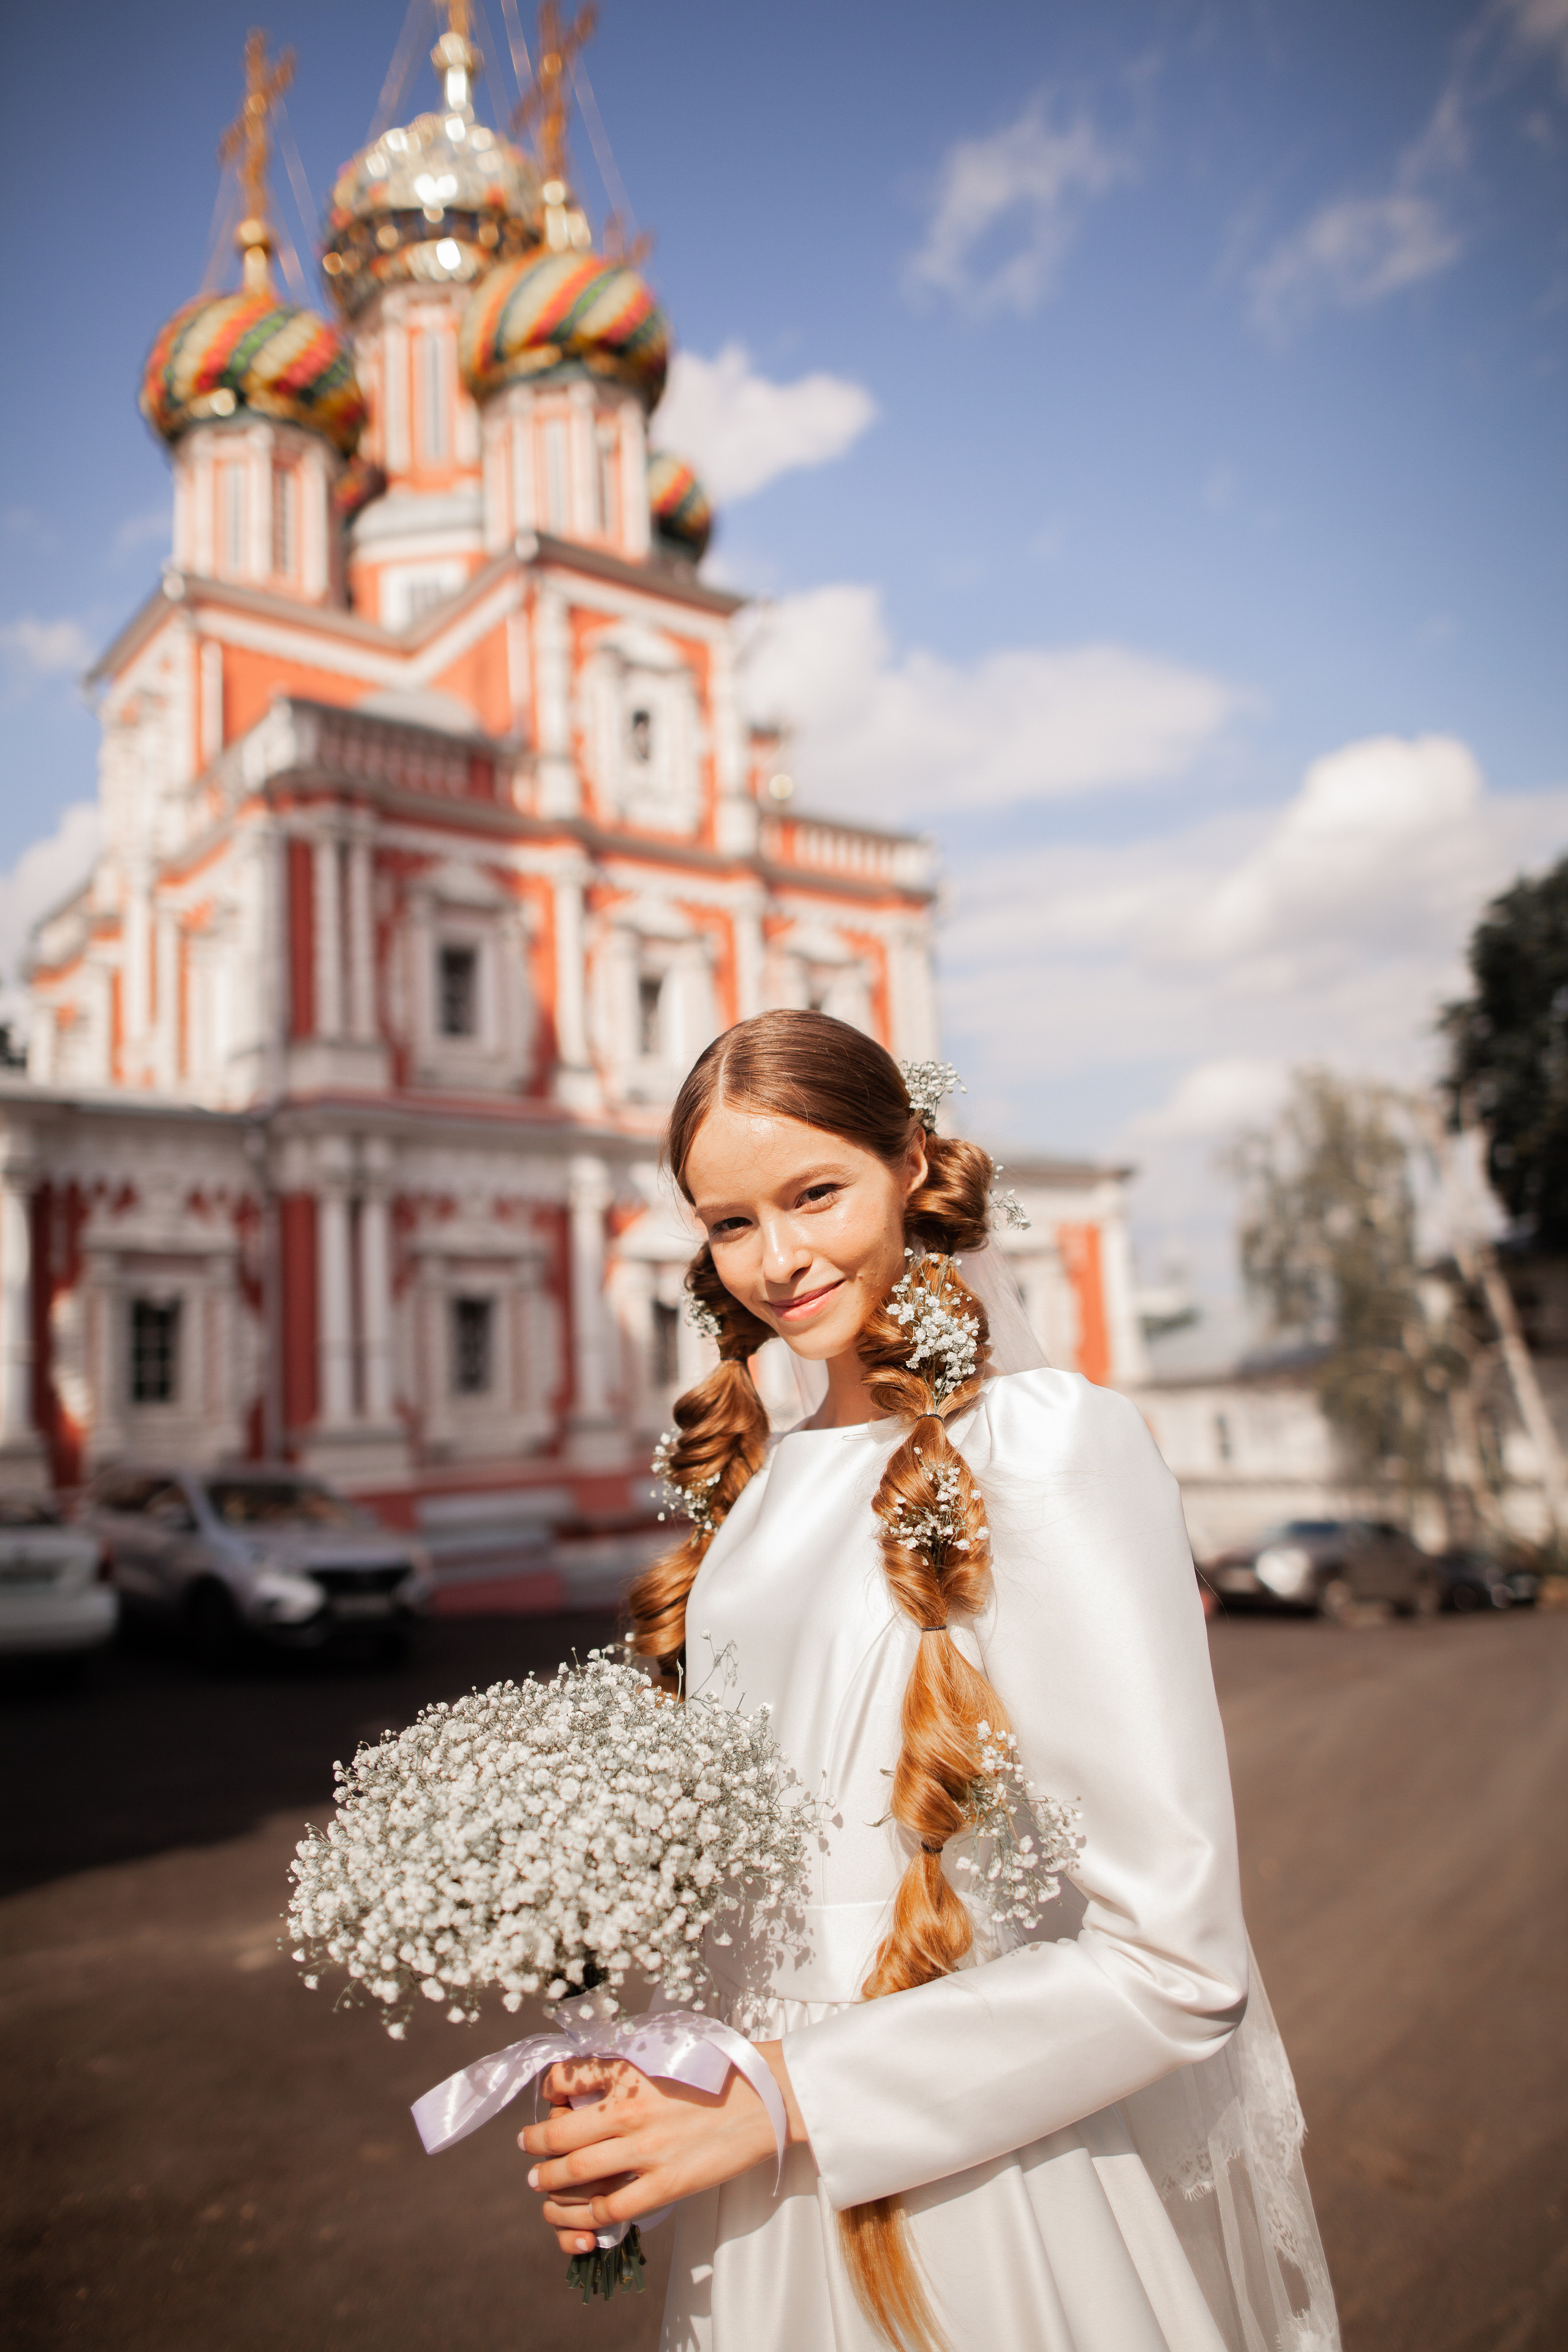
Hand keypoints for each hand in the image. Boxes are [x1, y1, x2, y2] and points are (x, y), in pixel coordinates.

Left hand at [520, 2040, 805, 2254]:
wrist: (767, 2098)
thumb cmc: (721, 2070)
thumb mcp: (670, 2050)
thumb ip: (633, 2062)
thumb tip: (600, 2069)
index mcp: (630, 2073)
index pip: (565, 2078)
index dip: (548, 2090)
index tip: (548, 2098)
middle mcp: (629, 2111)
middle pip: (559, 2134)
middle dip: (535, 2145)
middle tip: (528, 2150)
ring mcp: (646, 2151)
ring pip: (576, 2174)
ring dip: (549, 2183)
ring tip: (541, 2185)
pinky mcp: (666, 2185)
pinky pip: (611, 2208)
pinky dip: (587, 2215)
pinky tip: (583, 2214)